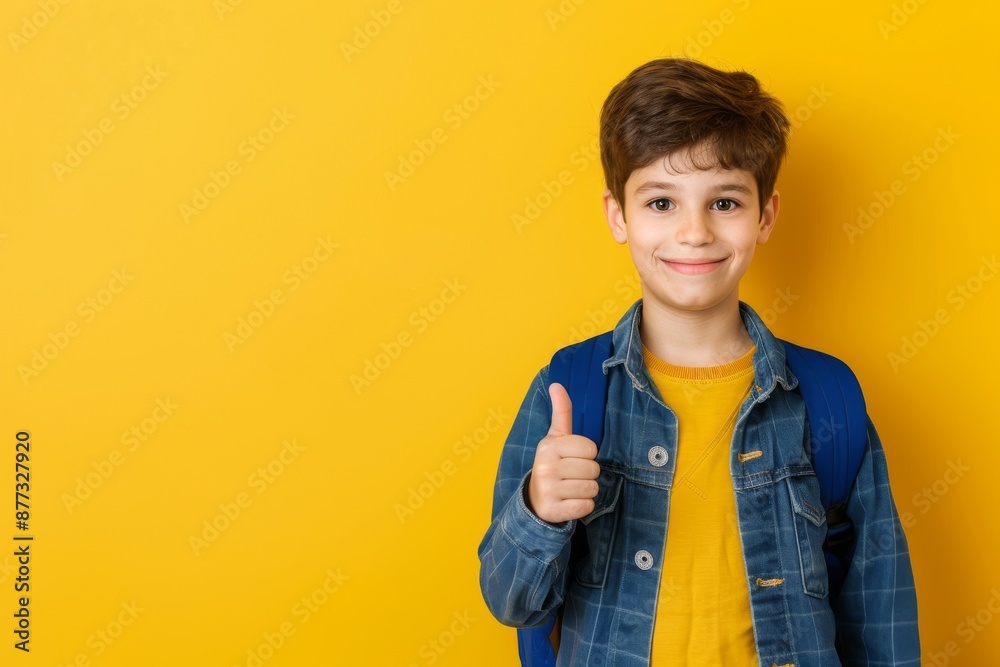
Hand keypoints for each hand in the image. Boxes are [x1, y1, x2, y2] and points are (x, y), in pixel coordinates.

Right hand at [527, 383, 600, 523]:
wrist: (534, 499)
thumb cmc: (552, 464)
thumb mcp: (555, 437)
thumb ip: (561, 412)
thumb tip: (557, 384)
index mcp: (548, 446)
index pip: (590, 448)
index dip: (587, 455)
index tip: (572, 458)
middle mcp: (545, 467)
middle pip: (593, 469)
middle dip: (587, 474)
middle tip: (571, 476)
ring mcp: (548, 490)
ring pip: (591, 488)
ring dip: (586, 491)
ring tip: (570, 489)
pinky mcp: (553, 510)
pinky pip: (586, 507)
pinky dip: (583, 506)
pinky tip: (569, 502)